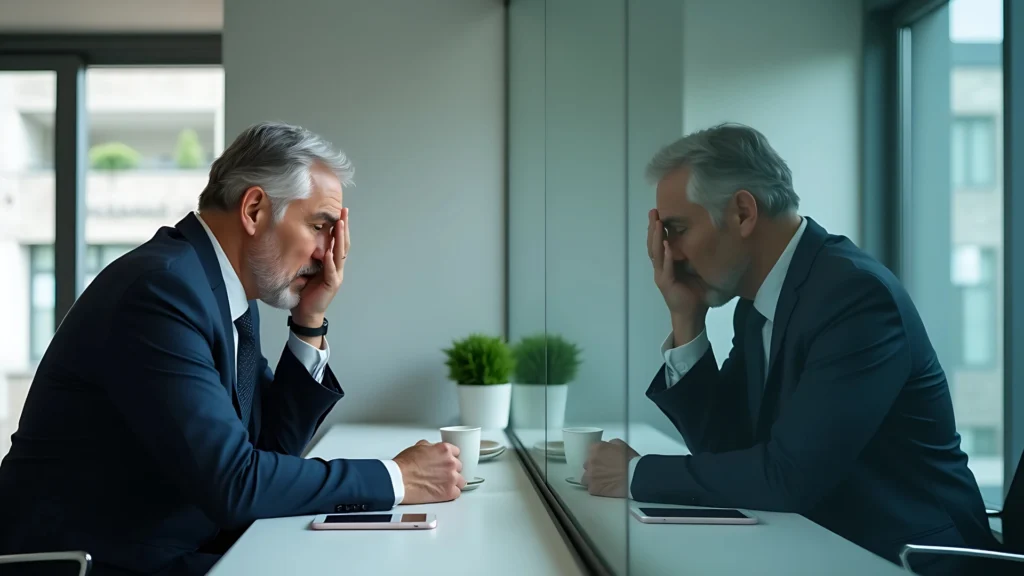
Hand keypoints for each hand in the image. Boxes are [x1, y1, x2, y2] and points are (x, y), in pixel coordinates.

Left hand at [291, 206, 350, 325]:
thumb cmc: (305, 290)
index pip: (338, 241)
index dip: (340, 226)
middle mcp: (337, 267)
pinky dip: (330, 262)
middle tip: (344, 212)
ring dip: (340, 239)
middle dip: (344, 227)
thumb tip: (303, 236)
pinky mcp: (331, 285)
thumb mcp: (306, 267)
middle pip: (343, 244)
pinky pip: (331, 271)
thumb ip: (309, 254)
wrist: (305, 312)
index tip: (340, 211)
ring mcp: (336, 276)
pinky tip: (328, 252)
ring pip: (340, 254)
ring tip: (340, 225)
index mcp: (332, 262)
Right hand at [393, 439, 465, 503]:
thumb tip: (433, 449)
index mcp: (445, 450)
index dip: (450, 458)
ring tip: (442, 485)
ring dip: (453, 483)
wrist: (399, 479)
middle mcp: (451, 463)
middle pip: (459, 467)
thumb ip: (431, 447)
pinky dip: (450, 494)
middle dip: (451, 471)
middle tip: (441, 475)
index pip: (456, 453)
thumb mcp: (418, 447)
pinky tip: (442, 492)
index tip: (446, 463)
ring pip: (461, 481)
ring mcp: (451, 478)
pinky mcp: (449, 492)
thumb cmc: (405, 465)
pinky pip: (457, 493)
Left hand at [581, 439, 638, 498]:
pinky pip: (591, 489)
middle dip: (594, 468)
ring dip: (592, 479)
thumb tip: (607, 447)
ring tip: (603, 481)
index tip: (602, 460)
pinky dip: (597, 489)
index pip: (591, 452)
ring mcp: (591, 476)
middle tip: (604, 471)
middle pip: (587, 465)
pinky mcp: (594, 488)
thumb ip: (609, 444)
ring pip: (585, 478)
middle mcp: (590, 461)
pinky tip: (605, 488)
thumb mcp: (621, 444)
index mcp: (596, 449)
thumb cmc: (630, 460)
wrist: (635, 476)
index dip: (598, 457)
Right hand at [648, 209, 707, 321]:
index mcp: (665, 264)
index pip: (658, 243)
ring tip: (657, 223)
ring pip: (656, 254)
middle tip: (653, 212)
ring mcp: (662, 276)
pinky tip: (667, 245)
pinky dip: (666, 256)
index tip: (658, 213)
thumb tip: (704, 238)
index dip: (657, 229)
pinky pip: (665, 268)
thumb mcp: (694, 270)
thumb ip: (693, 257)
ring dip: (656, 238)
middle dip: (652, 228)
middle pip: (653, 245)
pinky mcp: (666, 284)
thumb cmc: (694, 293)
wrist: (691, 314)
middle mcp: (660, 268)